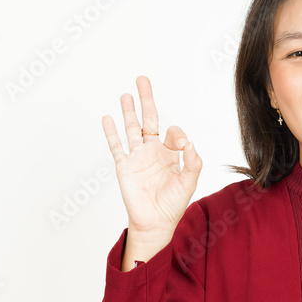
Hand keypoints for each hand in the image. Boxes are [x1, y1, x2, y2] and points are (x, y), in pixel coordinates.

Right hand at [102, 75, 202, 240]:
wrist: (156, 222)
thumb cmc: (173, 204)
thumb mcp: (190, 182)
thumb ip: (194, 162)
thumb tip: (191, 143)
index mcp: (170, 153)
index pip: (172, 132)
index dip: (178, 134)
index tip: (183, 145)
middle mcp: (153, 151)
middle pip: (148, 119)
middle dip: (146, 100)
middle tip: (142, 79)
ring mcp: (137, 157)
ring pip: (131, 129)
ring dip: (128, 112)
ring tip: (126, 95)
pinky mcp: (124, 167)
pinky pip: (116, 146)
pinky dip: (111, 132)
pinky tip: (108, 118)